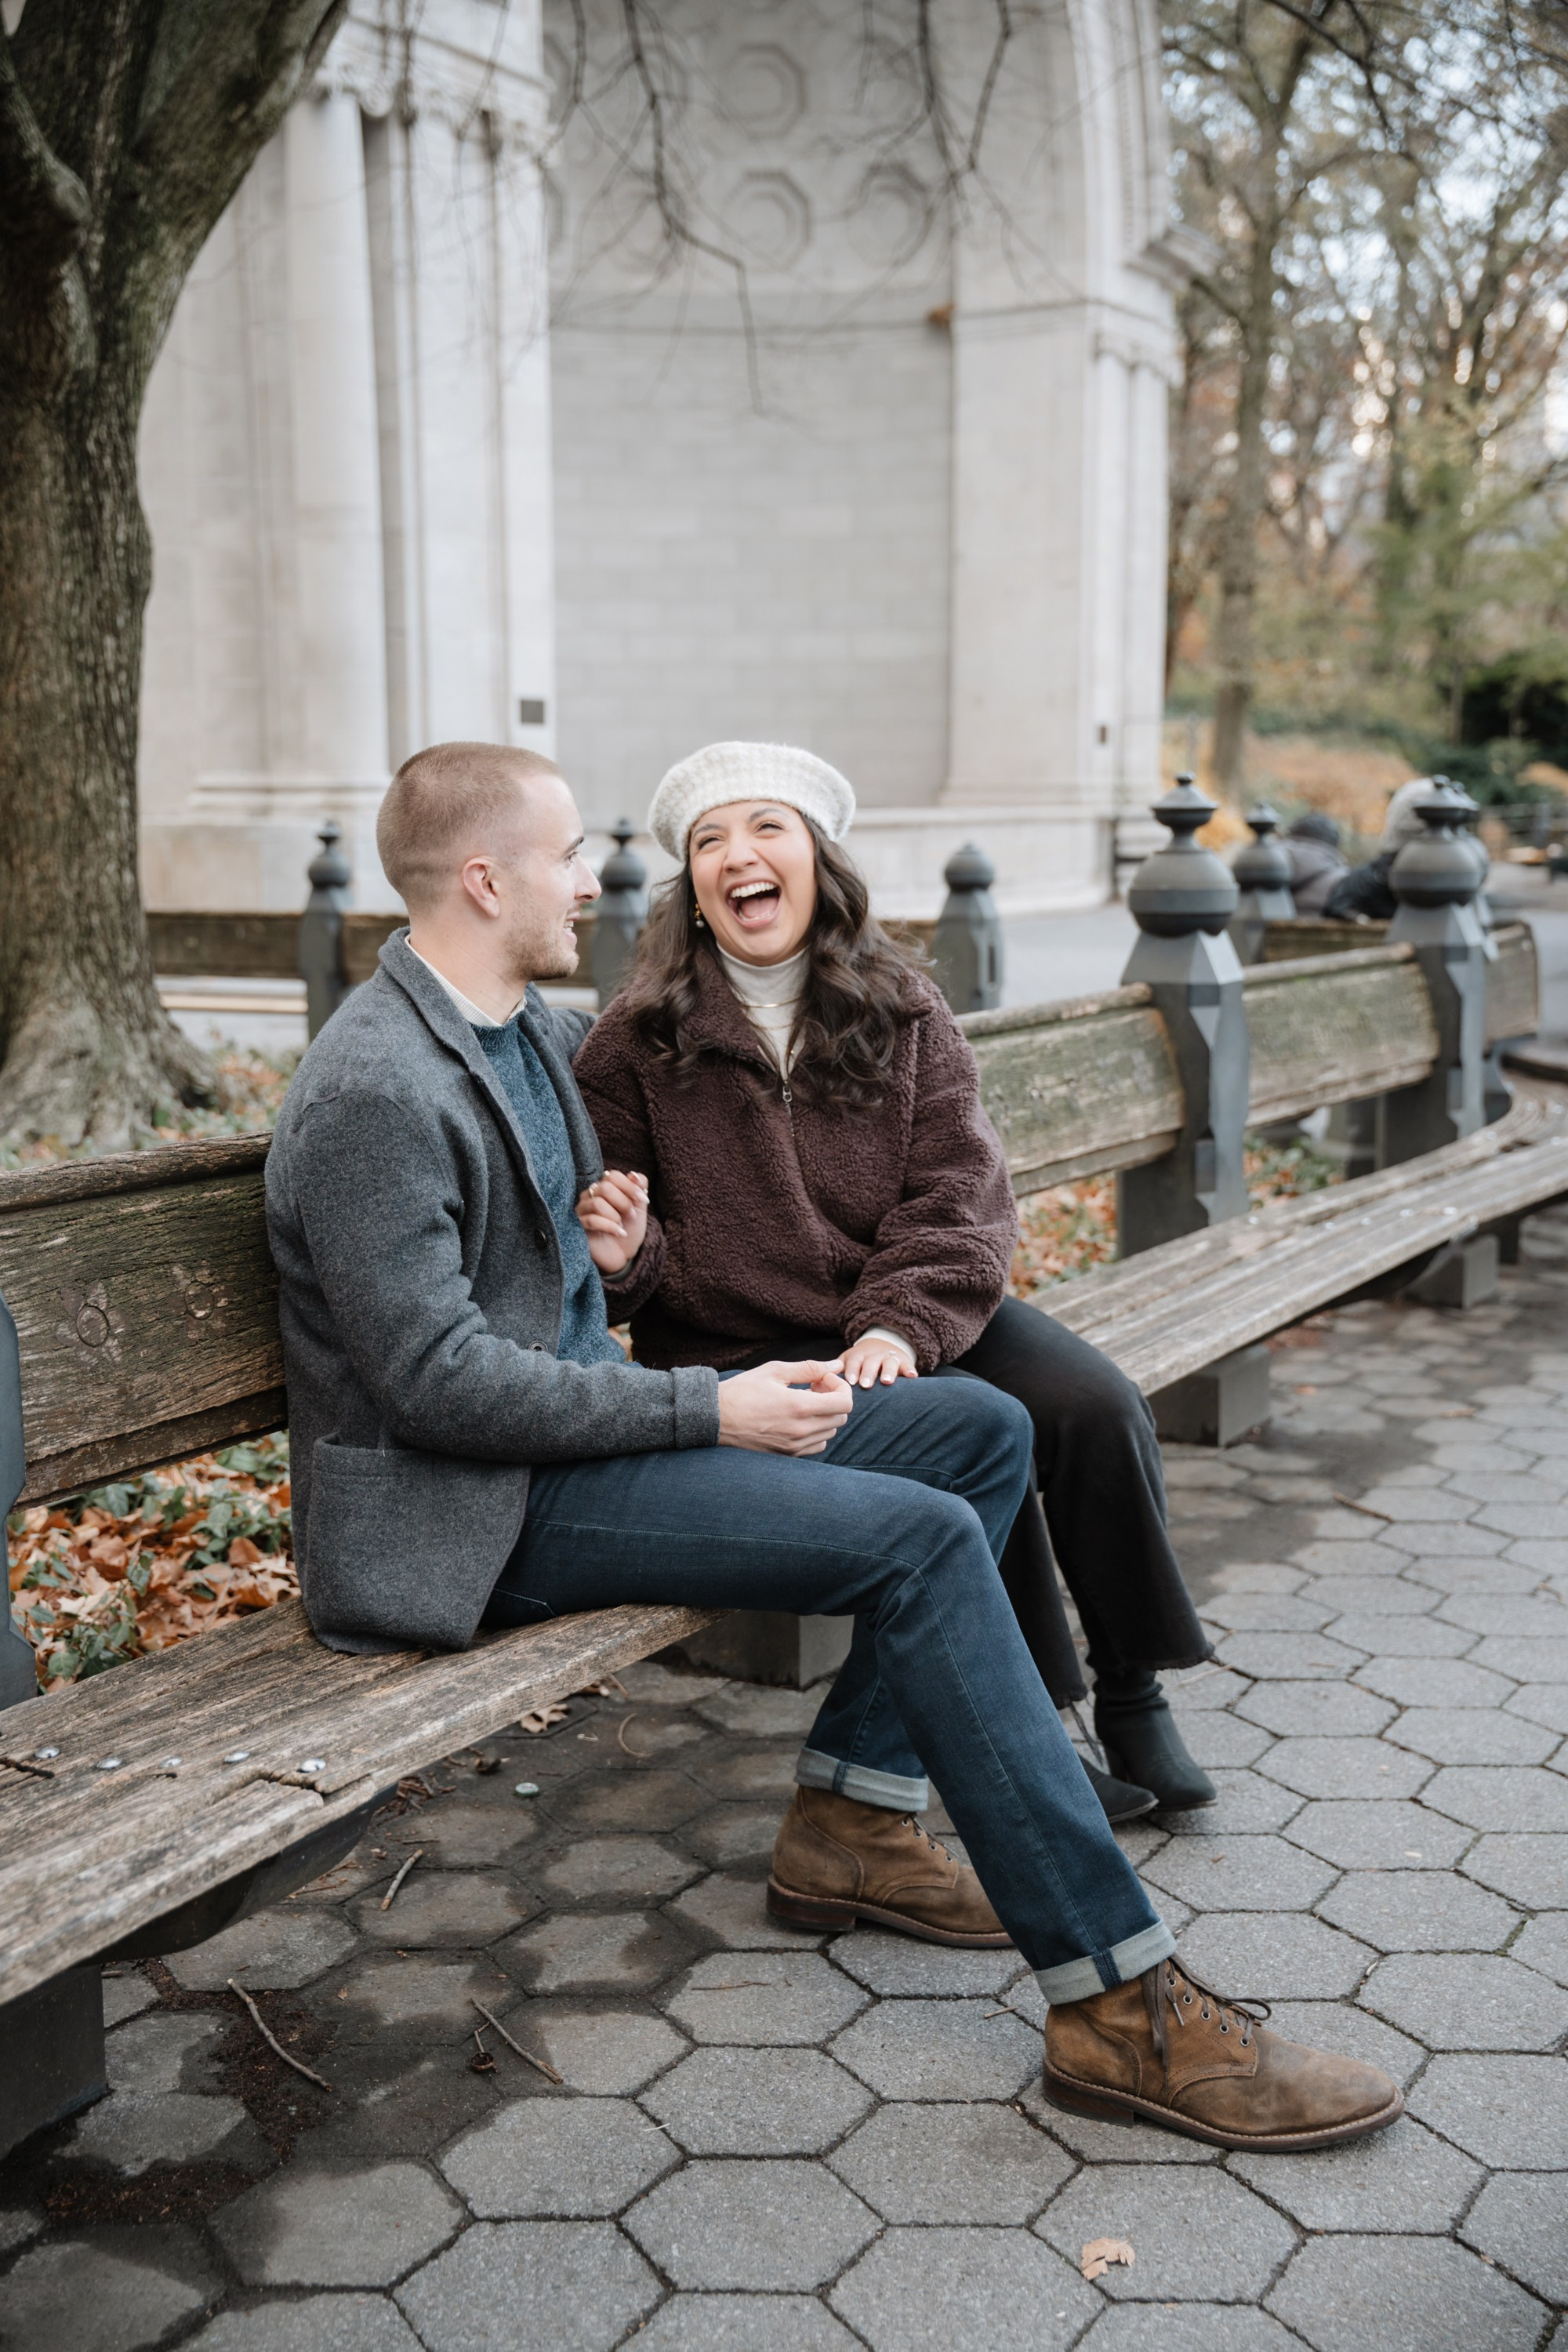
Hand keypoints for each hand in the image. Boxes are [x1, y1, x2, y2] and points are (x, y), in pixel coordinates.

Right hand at [575, 1169, 648, 1276]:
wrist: (622, 1255)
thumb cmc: (628, 1230)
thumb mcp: (638, 1209)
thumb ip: (638, 1190)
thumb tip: (634, 1174)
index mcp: (604, 1188)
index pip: (613, 1176)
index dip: (629, 1186)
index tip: (643, 1199)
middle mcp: (590, 1196)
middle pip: (604, 1187)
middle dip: (623, 1201)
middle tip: (631, 1215)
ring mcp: (582, 1211)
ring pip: (597, 1203)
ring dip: (615, 1215)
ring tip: (622, 1226)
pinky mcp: (578, 1227)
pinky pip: (592, 1220)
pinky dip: (610, 1226)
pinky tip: (620, 1233)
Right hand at [718, 1360, 853, 1455]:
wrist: (715, 1418)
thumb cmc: (743, 1391)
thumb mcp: (775, 1371)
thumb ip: (810, 1368)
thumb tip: (837, 1365)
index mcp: (799, 1407)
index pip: (845, 1403)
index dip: (840, 1386)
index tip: (822, 1379)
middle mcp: (801, 1430)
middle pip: (841, 1417)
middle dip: (834, 1398)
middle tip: (813, 1387)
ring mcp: (794, 1446)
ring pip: (830, 1431)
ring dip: (825, 1415)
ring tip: (804, 1402)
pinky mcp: (788, 1455)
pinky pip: (817, 1445)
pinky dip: (816, 1431)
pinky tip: (799, 1419)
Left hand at [840, 1338, 917, 1388]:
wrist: (882, 1344)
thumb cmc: (860, 1362)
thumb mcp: (848, 1361)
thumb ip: (836, 1372)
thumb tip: (819, 1385)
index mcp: (858, 1355)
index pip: (853, 1361)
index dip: (852, 1370)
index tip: (850, 1381)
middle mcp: (873, 1355)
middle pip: (870, 1363)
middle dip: (868, 1373)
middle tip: (865, 1385)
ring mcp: (889, 1357)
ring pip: (889, 1363)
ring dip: (888, 1372)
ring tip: (886, 1381)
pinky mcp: (904, 1362)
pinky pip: (907, 1365)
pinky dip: (910, 1370)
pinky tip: (912, 1376)